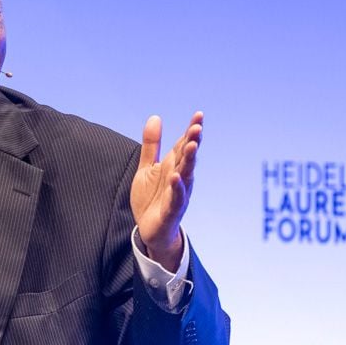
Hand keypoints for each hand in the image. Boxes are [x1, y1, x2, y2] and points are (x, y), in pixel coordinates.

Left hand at [129, 112, 202, 271]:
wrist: (149, 229)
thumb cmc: (152, 198)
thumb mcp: (147, 167)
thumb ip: (151, 144)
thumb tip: (155, 117)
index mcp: (173, 166)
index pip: (184, 145)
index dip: (191, 130)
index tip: (199, 115)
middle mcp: (179, 178)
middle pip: (187, 157)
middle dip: (193, 142)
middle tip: (198, 127)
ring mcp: (177, 194)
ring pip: (186, 175)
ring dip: (189, 161)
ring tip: (191, 146)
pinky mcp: (171, 210)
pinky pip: (176, 198)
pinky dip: (177, 187)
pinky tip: (176, 177)